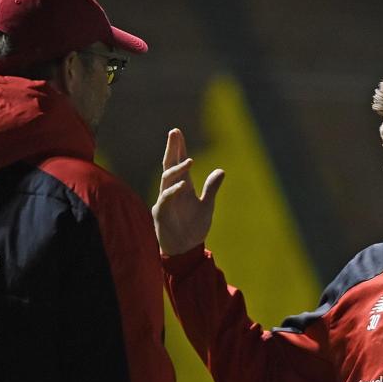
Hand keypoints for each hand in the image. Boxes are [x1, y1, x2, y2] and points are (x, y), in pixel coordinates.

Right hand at [152, 128, 224, 255]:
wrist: (185, 249)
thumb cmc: (193, 228)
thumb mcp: (207, 206)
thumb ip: (211, 188)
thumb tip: (221, 171)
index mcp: (183, 187)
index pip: (179, 163)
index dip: (179, 148)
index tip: (177, 132)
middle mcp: (172, 190)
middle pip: (170, 165)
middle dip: (172, 149)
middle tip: (174, 132)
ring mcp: (165, 200)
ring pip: (167, 179)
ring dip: (178, 169)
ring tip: (191, 160)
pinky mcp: (161, 212)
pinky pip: (166, 198)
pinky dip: (174, 191)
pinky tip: (183, 184)